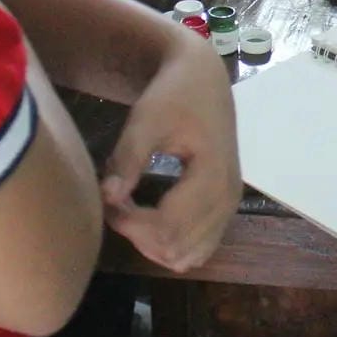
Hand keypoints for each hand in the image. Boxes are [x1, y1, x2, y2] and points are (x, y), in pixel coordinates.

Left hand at [100, 29, 241, 272]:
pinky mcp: (224, 208)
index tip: (107, 202)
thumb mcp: (145, 120)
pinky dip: (170, 244)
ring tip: (131, 211)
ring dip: (153, 243)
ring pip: (188, 256)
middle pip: (178, 248)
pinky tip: (150, 219)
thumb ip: (128, 159)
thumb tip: (107, 197)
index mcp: (213, 175)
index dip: (130, 224)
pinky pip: (198, 248)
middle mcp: (228, 198)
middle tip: (116, 204)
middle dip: (138, 234)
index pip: (168, 227)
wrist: (203, 80)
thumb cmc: (174, 95)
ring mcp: (229, 206)